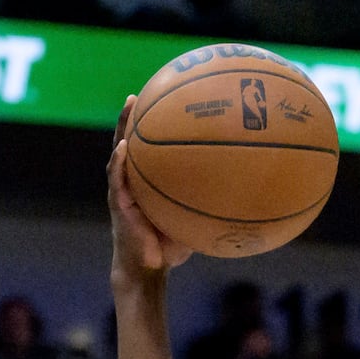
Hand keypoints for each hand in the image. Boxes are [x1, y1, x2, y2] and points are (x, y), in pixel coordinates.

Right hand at [108, 102, 191, 284]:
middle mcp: (134, 179)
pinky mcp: (118, 202)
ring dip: (123, 125)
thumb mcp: (192, 225)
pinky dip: (118, 162)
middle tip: (143, 90)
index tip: (166, 99)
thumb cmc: (170, 246)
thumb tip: (242, 202)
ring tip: (130, 102)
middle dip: (136, 114)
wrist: (146, 268)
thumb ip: (206, 210)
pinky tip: (122, 148)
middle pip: (134, 140)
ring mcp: (123, 188)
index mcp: (149, 180)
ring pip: (121, 150)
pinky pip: (117, 178)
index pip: (152, 148)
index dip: (156, 125)